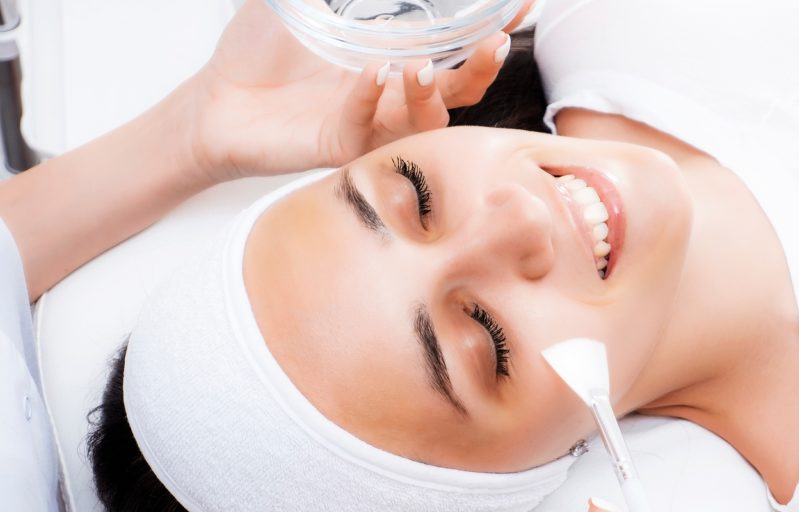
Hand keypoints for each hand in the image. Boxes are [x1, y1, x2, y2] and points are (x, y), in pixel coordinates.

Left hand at [184, 0, 533, 182]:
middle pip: (459, 90)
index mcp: (394, 57)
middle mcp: (392, 94)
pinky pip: (366, 128)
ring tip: (419, 65)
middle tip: (494, 43)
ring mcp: (370, 123)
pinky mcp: (339, 146)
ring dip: (430, 94)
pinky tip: (371, 73)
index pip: (457, 46)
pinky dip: (370, 98)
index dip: (491, 25)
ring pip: (425, 121)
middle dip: (481, 67)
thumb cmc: (259, 49)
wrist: (214, 99)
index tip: (520, 4)